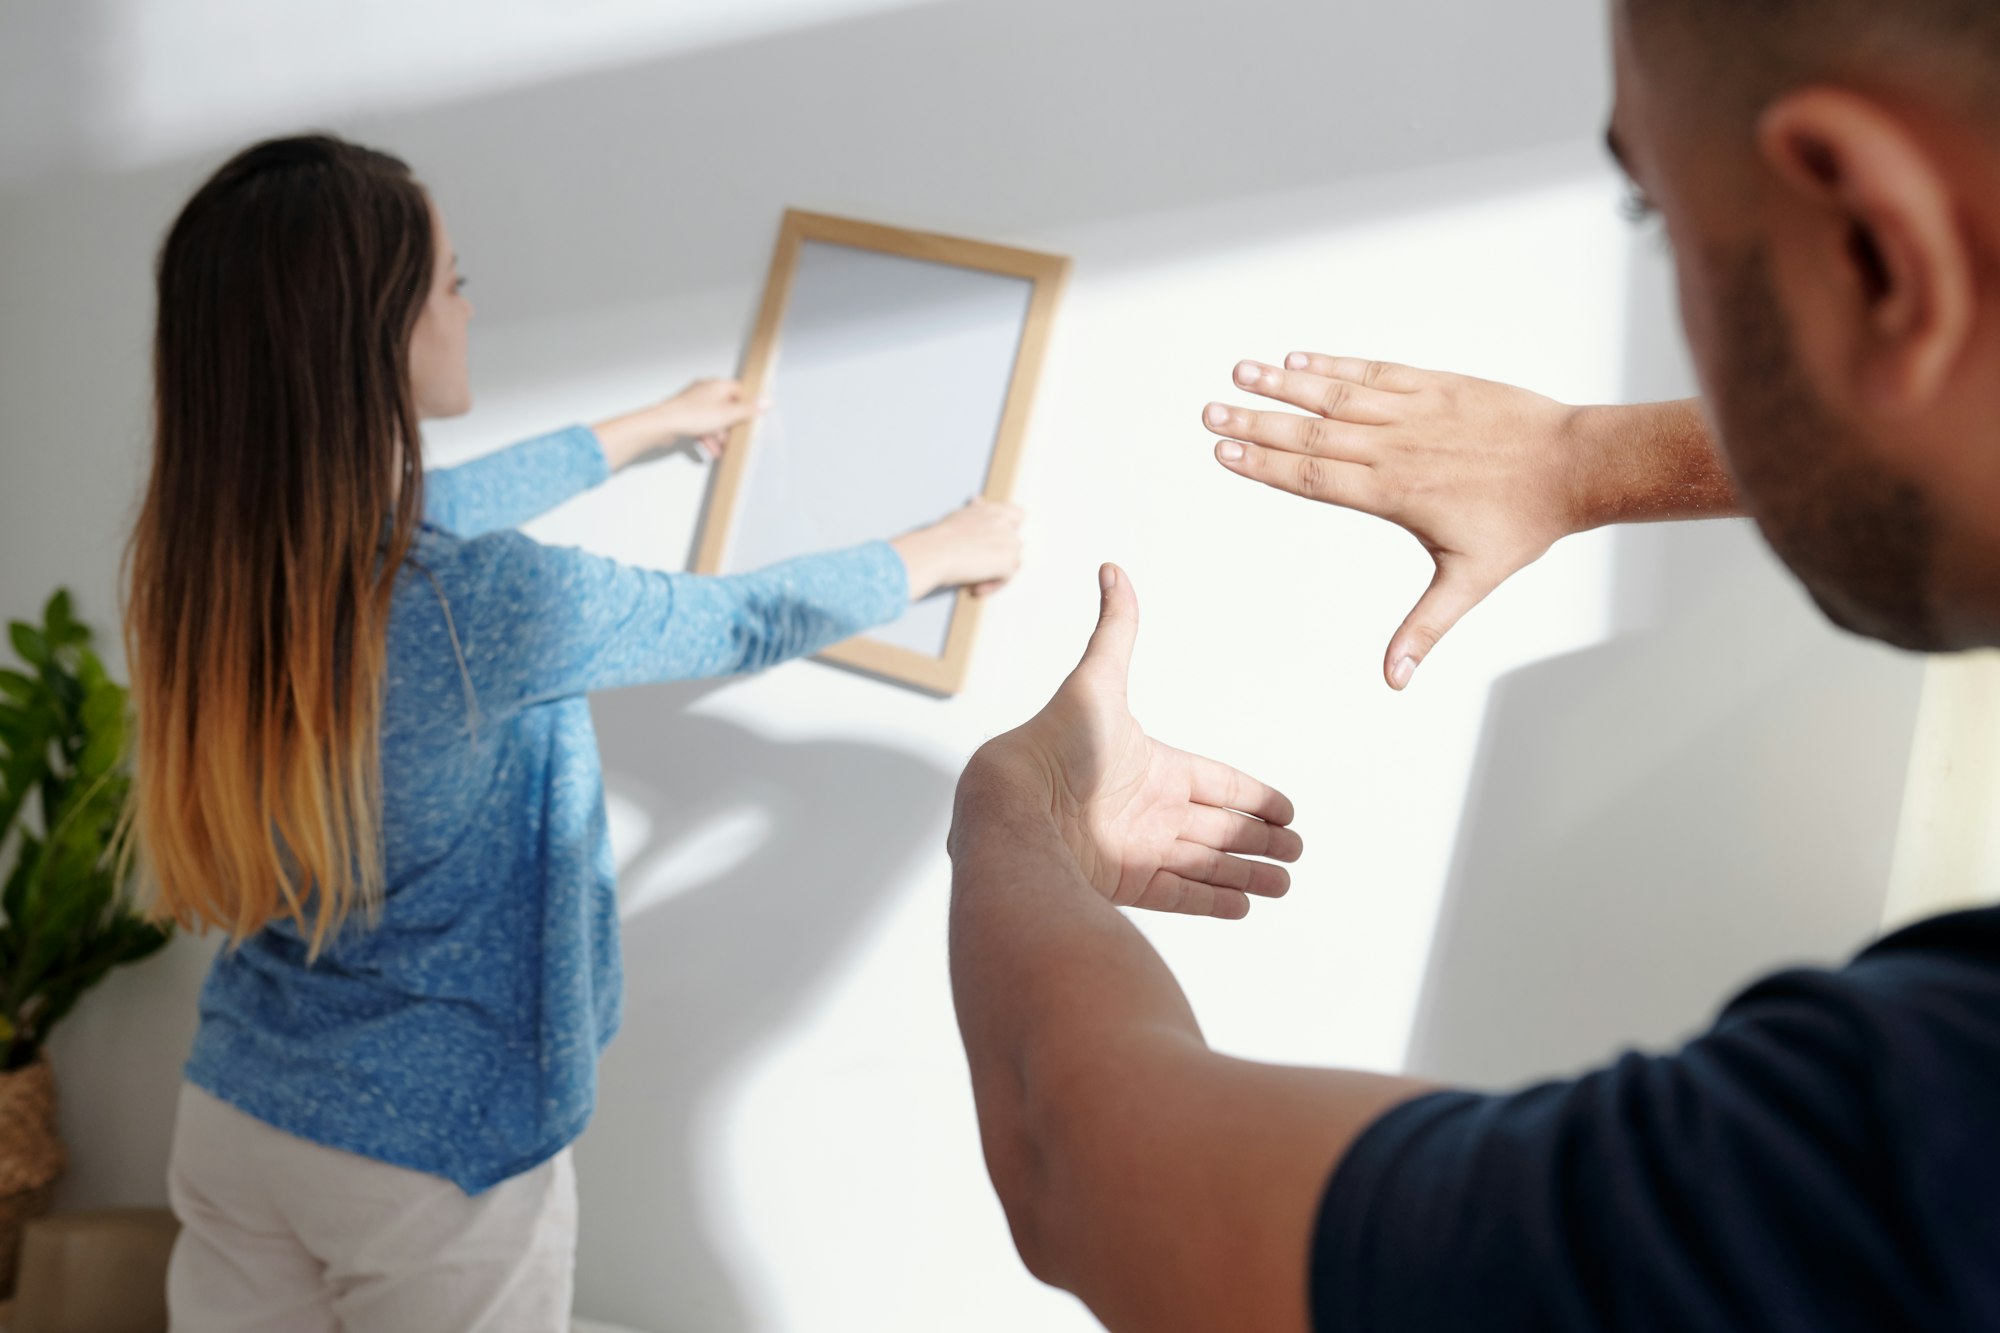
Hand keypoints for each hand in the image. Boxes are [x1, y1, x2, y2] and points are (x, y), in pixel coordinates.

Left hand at [660, 378, 762, 458]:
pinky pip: (701, 427)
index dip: (746, 405)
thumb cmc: (693, 415)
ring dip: (719, 436)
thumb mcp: (728, 414)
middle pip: (726, 407)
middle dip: (731, 426)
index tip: (752, 418)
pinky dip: (707, 438)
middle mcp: (705, 391)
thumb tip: (767, 401)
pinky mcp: (684, 416)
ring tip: (723, 450)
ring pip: (713, 419)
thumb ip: (749, 409)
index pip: (739, 391)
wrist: (664, 425)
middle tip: (737, 438)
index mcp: (717, 385)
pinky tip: (711, 452)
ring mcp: (693, 403)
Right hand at [891, 499, 1024, 601]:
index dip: (1009, 530)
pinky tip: (974, 588)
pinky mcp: (1006, 564)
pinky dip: (992, 586)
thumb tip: (977, 499)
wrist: (934, 551)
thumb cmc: (939, 537)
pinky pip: (1005, 579)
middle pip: (1014, 545)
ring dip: (995, 573)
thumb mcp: (959, 515)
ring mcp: (1008, 543)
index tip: (994, 542)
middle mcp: (1004, 524)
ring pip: (1012, 563)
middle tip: (975, 568)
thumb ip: (975, 511)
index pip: (1018, 515)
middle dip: (997, 558)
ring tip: (974, 581)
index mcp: (992, 511)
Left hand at [959, 565, 1301, 918]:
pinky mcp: (1124, 884)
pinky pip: (1180, 895)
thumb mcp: (1096, 681)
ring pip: (1206, 865)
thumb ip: (1116, 630)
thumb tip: (1112, 569)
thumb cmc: (1052, 742)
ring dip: (1246, 873)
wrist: (1014, 806)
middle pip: (1218, 828)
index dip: (1252, 795)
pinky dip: (1213, 901)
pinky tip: (1246, 904)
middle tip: (1296, 849)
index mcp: (1152, 766)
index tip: (1287, 810)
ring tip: (1284, 881)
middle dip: (1258, 839)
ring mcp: (1137, 849)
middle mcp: (1147, 810)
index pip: (1215, 782)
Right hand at [1205, 354, 1584, 690]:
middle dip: (1256, 424)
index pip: (1314, 477)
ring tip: (1241, 372)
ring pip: (1336, 395)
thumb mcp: (1470, 584)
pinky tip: (1299, 358)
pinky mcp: (1435, 386)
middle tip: (1210, 413)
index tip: (1224, 453)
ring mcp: (1413, 412)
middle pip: (1312, 434)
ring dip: (1284, 384)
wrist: (1577, 466)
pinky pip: (1374, 371)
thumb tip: (1394, 679)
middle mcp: (1395, 448)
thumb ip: (1424, 628)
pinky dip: (1335, 364)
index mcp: (1394, 493)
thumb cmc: (1523, 525)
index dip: (1265, 465)